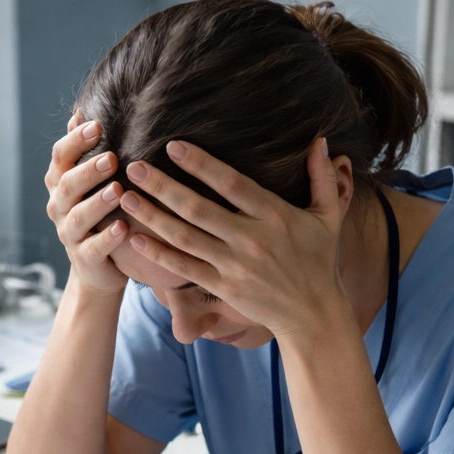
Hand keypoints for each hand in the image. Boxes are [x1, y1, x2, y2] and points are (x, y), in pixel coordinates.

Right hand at [44, 114, 129, 297]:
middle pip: (67, 184)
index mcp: (60, 183)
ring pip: (78, 216)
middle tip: (111, 158)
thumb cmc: (98, 215)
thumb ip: (84, 151)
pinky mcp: (85, 259)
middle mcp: (59, 206)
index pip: (61, 157)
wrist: (98, 269)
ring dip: (97, 202)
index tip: (97, 125)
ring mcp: (70, 234)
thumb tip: (81, 110)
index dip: (75, 141)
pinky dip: (107, 238)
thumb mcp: (90, 182)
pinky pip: (94, 248)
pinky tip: (123, 228)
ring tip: (118, 190)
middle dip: (88, 170)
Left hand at [120, 138, 351, 340]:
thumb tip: (320, 140)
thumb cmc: (319, 261)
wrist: (313, 314)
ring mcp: (234, 266)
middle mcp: (251, 240)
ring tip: (125, 196)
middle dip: (163, 186)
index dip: (201, 164)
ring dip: (152, 216)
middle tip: (135, 166)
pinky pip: (184, 268)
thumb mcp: (329, 217)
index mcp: (275, 215)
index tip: (173, 145)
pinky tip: (136, 237)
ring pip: (184, 237)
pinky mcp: (223, 287)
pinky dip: (158, 254)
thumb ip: (323, 178)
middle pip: (198, 209)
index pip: (232, 183)